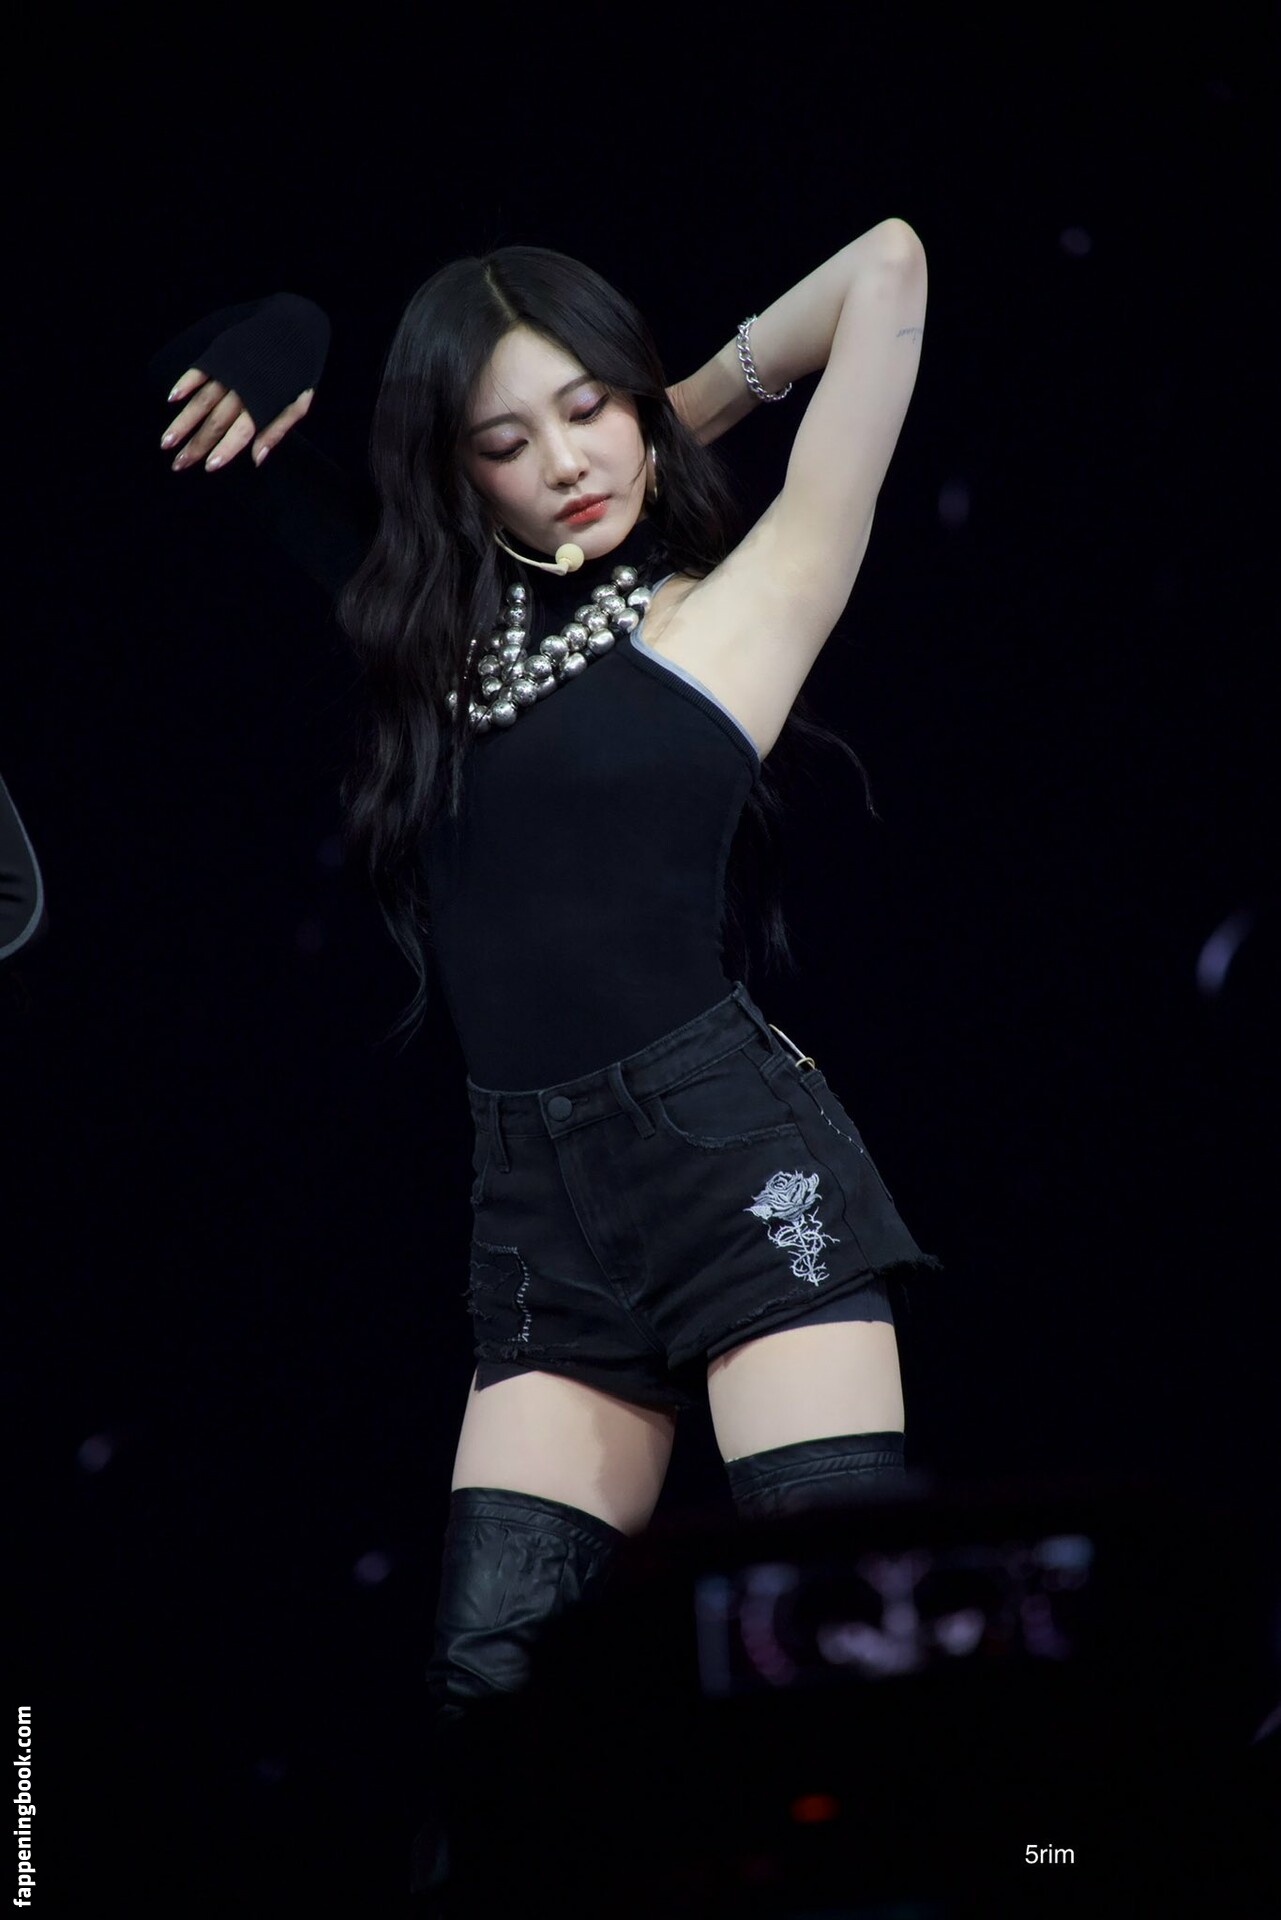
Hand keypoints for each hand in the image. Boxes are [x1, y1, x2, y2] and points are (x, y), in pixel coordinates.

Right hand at [160, 370, 314, 471]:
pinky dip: (184, 384)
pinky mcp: (220, 355)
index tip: (208, 467)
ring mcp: (229, 371)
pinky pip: (198, 372)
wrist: (295, 325)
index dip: (225, 450)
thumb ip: (276, 430)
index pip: (240, 433)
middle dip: (196, 445)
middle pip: (215, 422)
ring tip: (166, 442)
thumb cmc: (299, 372)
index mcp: (263, 404)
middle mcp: (242, 389)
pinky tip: (171, 399)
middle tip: (178, 464)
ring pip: (201, 402)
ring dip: (182, 423)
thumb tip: (257, 459)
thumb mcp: (298, 404)